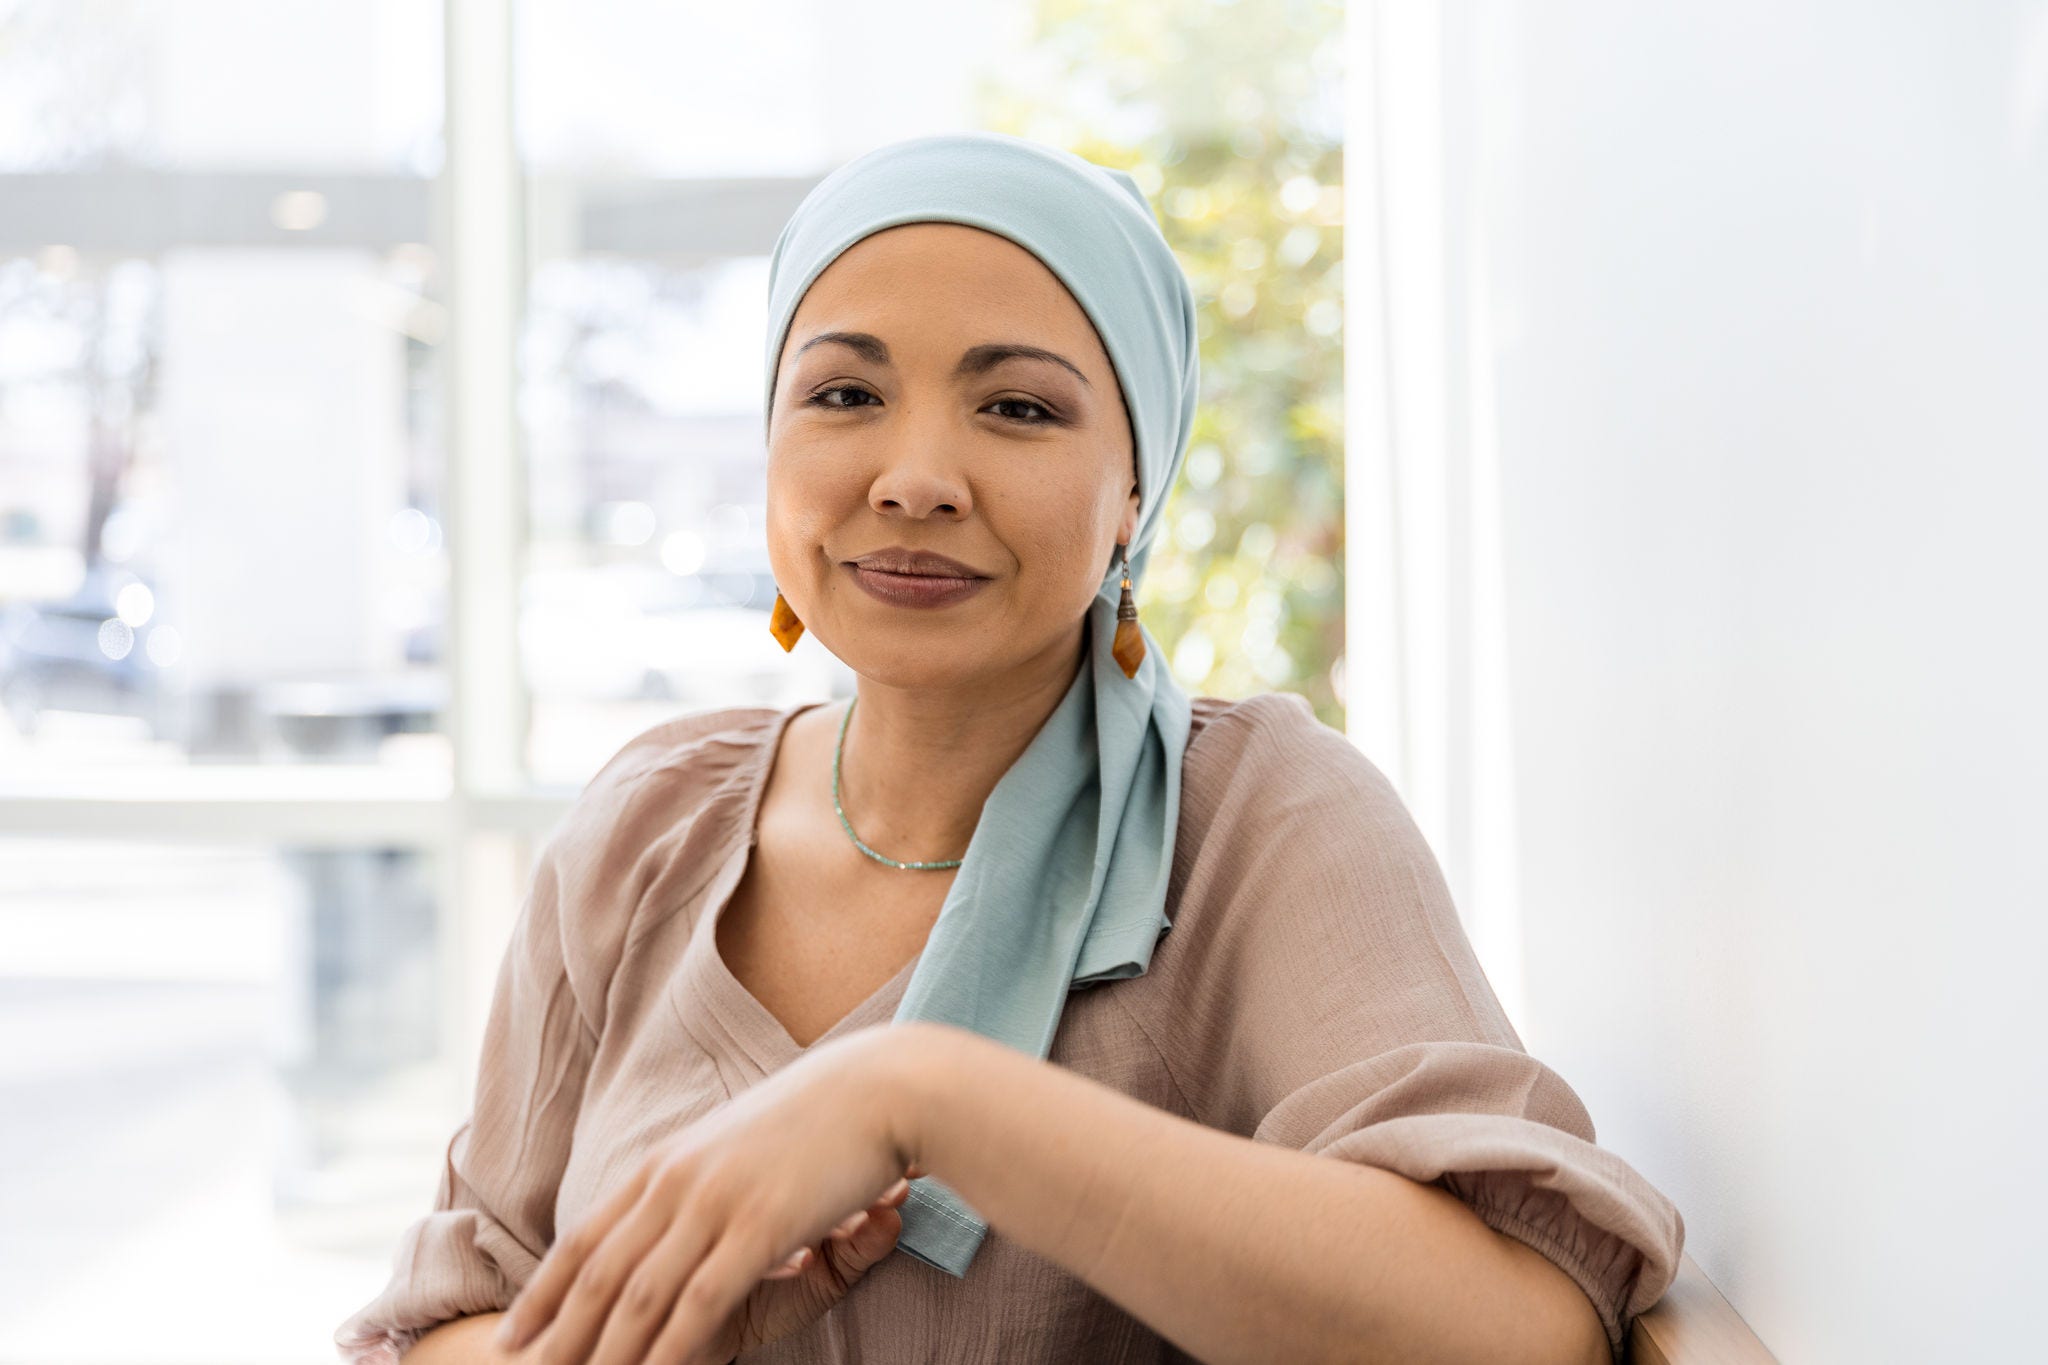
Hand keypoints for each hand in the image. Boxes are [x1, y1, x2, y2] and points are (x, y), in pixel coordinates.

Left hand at [494, 1024, 930, 1364]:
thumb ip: (704, 1178)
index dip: (544, 1290)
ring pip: (639, 1295)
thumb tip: (684, 1208)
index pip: (587, 1237)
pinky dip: (668, 1351)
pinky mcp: (758, 1226)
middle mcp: (676, 1181)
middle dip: (556, 1334)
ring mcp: (714, 1202)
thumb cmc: (821, 1114)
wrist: (878, 1086)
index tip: (514, 1332)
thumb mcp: (741, 1142)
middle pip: (598, 1274)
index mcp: (668, 1162)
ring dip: (604, 1353)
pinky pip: (699, 1303)